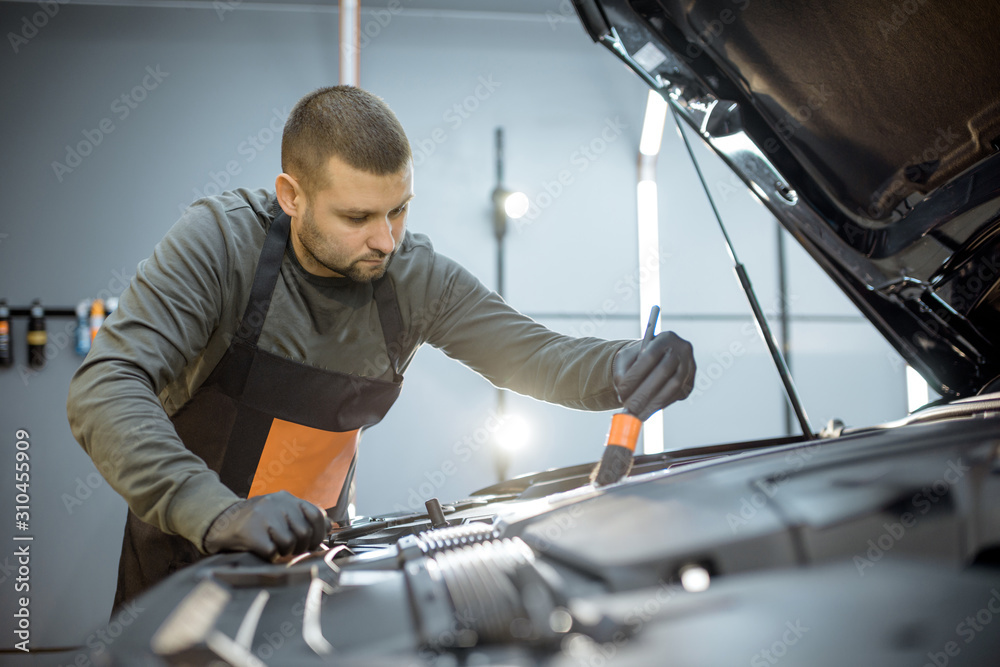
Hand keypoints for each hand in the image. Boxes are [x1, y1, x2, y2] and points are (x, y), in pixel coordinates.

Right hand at [203, 491, 330, 559]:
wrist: (221, 521)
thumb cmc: (256, 520)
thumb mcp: (281, 511)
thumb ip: (304, 516)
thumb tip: (329, 527)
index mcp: (287, 498)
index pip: (316, 515)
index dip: (318, 533)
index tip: (311, 542)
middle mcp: (277, 504)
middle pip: (304, 533)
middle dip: (299, 546)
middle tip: (289, 548)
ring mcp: (264, 517)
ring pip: (289, 544)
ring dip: (283, 552)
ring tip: (273, 546)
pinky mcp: (251, 532)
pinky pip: (272, 552)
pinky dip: (270, 556)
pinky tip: (262, 549)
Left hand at [613, 332, 695, 420]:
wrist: (656, 359)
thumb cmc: (637, 358)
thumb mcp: (625, 359)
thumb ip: (622, 373)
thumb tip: (624, 394)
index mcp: (664, 338)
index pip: (650, 356)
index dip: (636, 375)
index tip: (622, 391)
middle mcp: (681, 350)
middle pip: (663, 371)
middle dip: (644, 393)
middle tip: (629, 408)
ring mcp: (689, 366)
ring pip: (673, 386)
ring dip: (653, 403)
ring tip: (637, 415)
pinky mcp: (690, 382)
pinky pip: (676, 395)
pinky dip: (660, 405)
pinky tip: (646, 411)